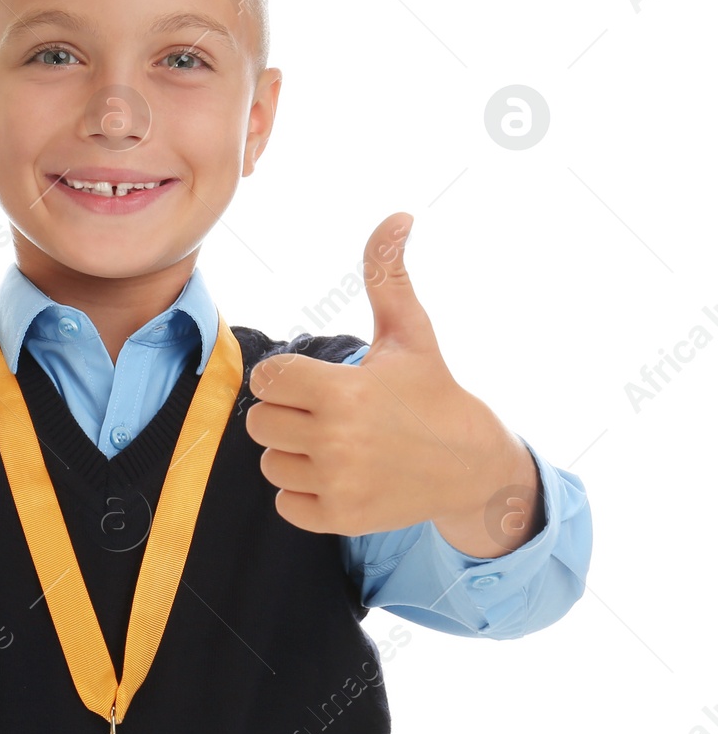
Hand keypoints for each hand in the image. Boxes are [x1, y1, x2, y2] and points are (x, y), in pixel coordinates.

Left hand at [244, 212, 538, 554]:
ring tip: (336, 444)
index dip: (286, 377)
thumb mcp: (410, 333)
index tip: (317, 382)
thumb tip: (398, 215)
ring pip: (268, 461)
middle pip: (260, 422)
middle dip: (287, 413)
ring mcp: (338, 484)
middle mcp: (337, 441)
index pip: (267, 380)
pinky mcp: (340, 519)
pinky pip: (284, 501)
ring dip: (293, 453)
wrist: (473, 467)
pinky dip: (303, 491)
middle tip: (328, 413)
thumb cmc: (431, 391)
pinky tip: (338, 475)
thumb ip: (388, 275)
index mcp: (343, 391)